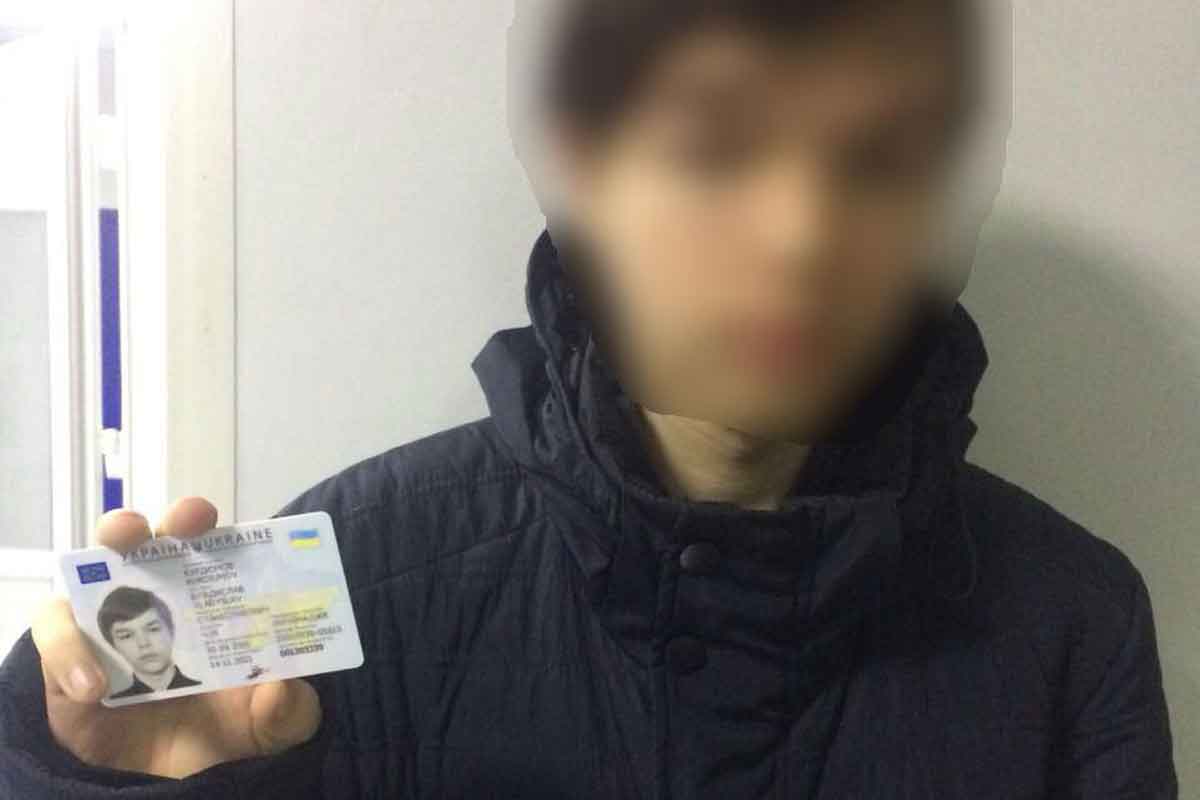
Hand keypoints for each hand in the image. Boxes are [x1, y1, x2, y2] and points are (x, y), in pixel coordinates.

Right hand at [31, 497, 322, 778]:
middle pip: (146, 539)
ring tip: (116, 587)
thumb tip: (283, 686)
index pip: (208, 545)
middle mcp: (158, 599)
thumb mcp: (274, 728)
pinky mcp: (66, 658)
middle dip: (153, 522)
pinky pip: (56, 632)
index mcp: (213, 601)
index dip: (205, 522)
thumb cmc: (225, 737)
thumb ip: (291, 712)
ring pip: (93, 571)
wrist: (169, 786)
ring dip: (102, 560)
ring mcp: (108, 624)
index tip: (208, 521)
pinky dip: (67, 650)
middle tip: (173, 529)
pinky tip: (93, 688)